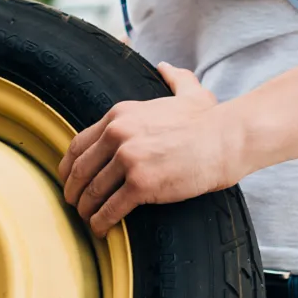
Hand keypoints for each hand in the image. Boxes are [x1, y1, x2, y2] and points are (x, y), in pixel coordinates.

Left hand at [58, 62, 245, 236]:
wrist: (228, 139)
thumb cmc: (210, 121)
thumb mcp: (187, 92)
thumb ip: (174, 79)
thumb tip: (166, 67)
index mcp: (120, 114)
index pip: (79, 143)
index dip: (70, 167)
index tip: (70, 180)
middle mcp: (118, 134)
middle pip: (80, 170)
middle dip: (73, 191)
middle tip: (75, 205)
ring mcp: (128, 159)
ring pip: (92, 192)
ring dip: (86, 211)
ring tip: (89, 221)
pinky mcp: (141, 184)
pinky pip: (110, 209)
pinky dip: (101, 223)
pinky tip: (101, 230)